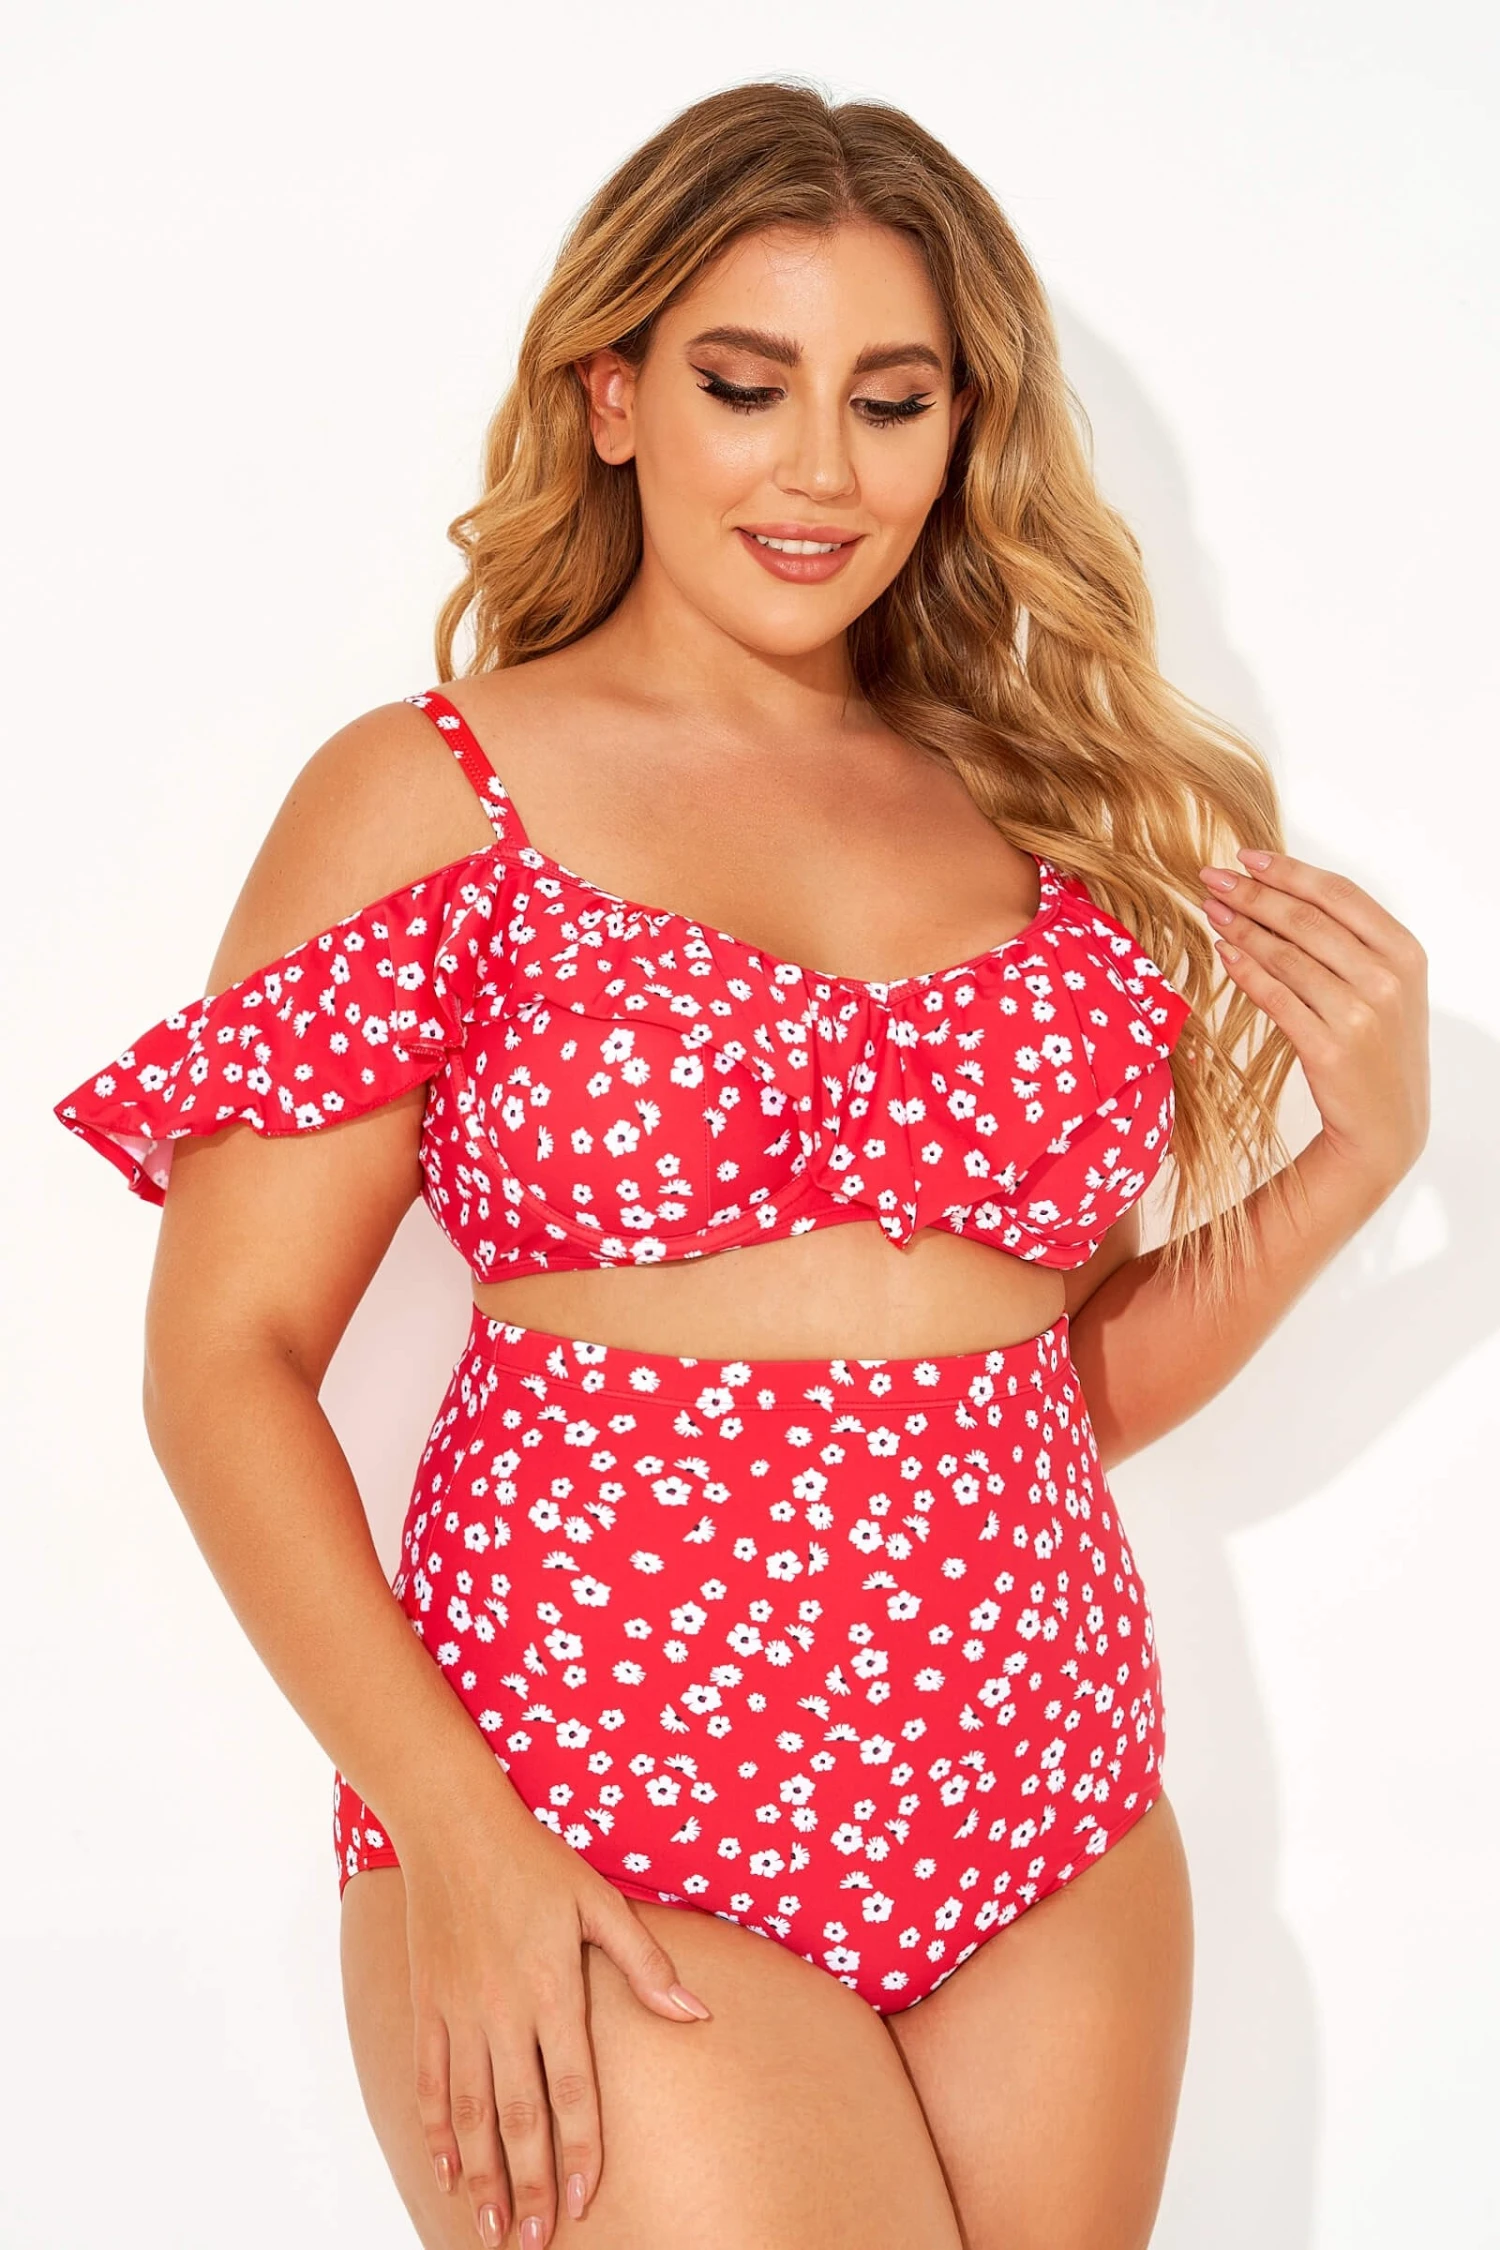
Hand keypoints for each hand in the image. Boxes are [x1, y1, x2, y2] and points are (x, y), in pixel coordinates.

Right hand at [400, 1794, 711, 2246]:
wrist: (454, 1826)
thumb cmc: (536, 1860)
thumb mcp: (600, 1901)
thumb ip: (646, 1964)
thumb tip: (697, 2014)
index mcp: (552, 1988)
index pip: (572, 2087)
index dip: (580, 2147)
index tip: (586, 2199)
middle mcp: (502, 2009)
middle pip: (518, 2114)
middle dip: (529, 2182)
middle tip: (537, 2240)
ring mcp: (459, 2010)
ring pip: (469, 2110)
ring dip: (482, 2173)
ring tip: (492, 2226)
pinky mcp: (427, 2003)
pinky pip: (429, 2079)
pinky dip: (437, 2129)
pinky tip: (448, 2169)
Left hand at [1198, 846, 1429, 1196]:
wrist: (1385, 1124)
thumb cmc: (1378, 1047)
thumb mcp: (1384, 986)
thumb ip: (1350, 940)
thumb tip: (1280, 893)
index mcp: (1405, 952)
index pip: (1339, 895)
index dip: (1289, 871)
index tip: (1245, 857)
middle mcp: (1386, 979)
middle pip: (1307, 920)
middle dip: (1253, 894)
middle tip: (1211, 878)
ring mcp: (1360, 1014)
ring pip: (1287, 956)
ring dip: (1242, 927)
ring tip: (1210, 910)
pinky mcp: (1329, 1049)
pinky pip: (1277, 997)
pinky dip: (1246, 971)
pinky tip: (1224, 952)